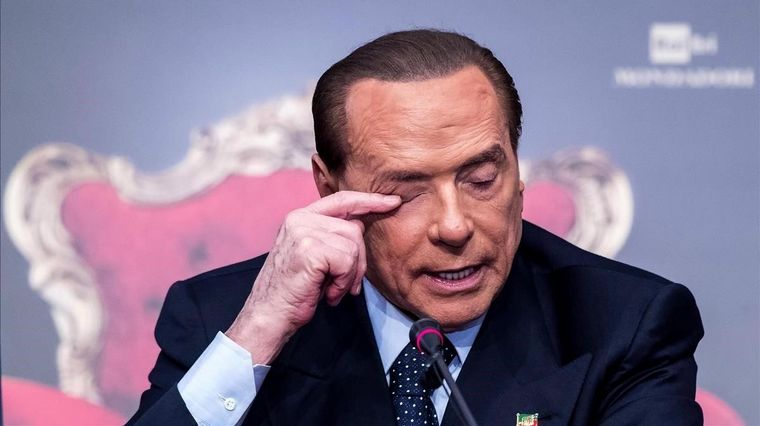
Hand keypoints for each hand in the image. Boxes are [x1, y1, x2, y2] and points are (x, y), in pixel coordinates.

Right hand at [225, 191, 400, 363]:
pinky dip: (343, 282)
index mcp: (300, 217)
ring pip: (353, 246)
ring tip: (333, 290)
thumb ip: (332, 236)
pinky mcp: (308, 250)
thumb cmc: (294, 291)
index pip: (341, 199)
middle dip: (358, 260)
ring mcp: (302, 232)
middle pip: (354, 229)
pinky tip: (328, 293)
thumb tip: (361, 225)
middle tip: (345, 284)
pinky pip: (346, 261)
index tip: (391, 202)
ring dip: (350, 275)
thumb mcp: (314, 255)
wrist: (269, 316)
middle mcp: (299, 219)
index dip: (369, 200)